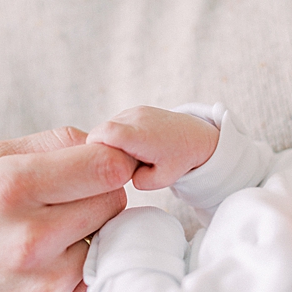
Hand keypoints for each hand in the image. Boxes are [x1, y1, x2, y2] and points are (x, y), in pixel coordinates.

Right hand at [0, 127, 135, 291]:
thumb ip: (51, 143)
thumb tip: (104, 142)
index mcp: (10, 186)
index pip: (107, 165)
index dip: (108, 159)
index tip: (97, 165)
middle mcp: (30, 237)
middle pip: (114, 200)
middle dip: (97, 194)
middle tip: (65, 201)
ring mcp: (45, 282)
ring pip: (112, 239)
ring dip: (92, 233)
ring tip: (52, 235)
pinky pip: (99, 277)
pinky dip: (84, 268)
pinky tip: (51, 265)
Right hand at [86, 106, 218, 190]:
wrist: (197, 136)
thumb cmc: (180, 158)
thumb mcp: (162, 180)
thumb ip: (138, 181)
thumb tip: (122, 174)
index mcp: (140, 136)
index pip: (103, 134)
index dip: (94, 148)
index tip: (102, 162)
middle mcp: (136, 118)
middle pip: (100, 131)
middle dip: (102, 148)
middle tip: (119, 162)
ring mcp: (135, 110)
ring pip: (106, 126)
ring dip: (110, 140)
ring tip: (130, 153)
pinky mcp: (136, 109)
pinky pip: (115, 122)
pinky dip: (118, 134)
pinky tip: (133, 144)